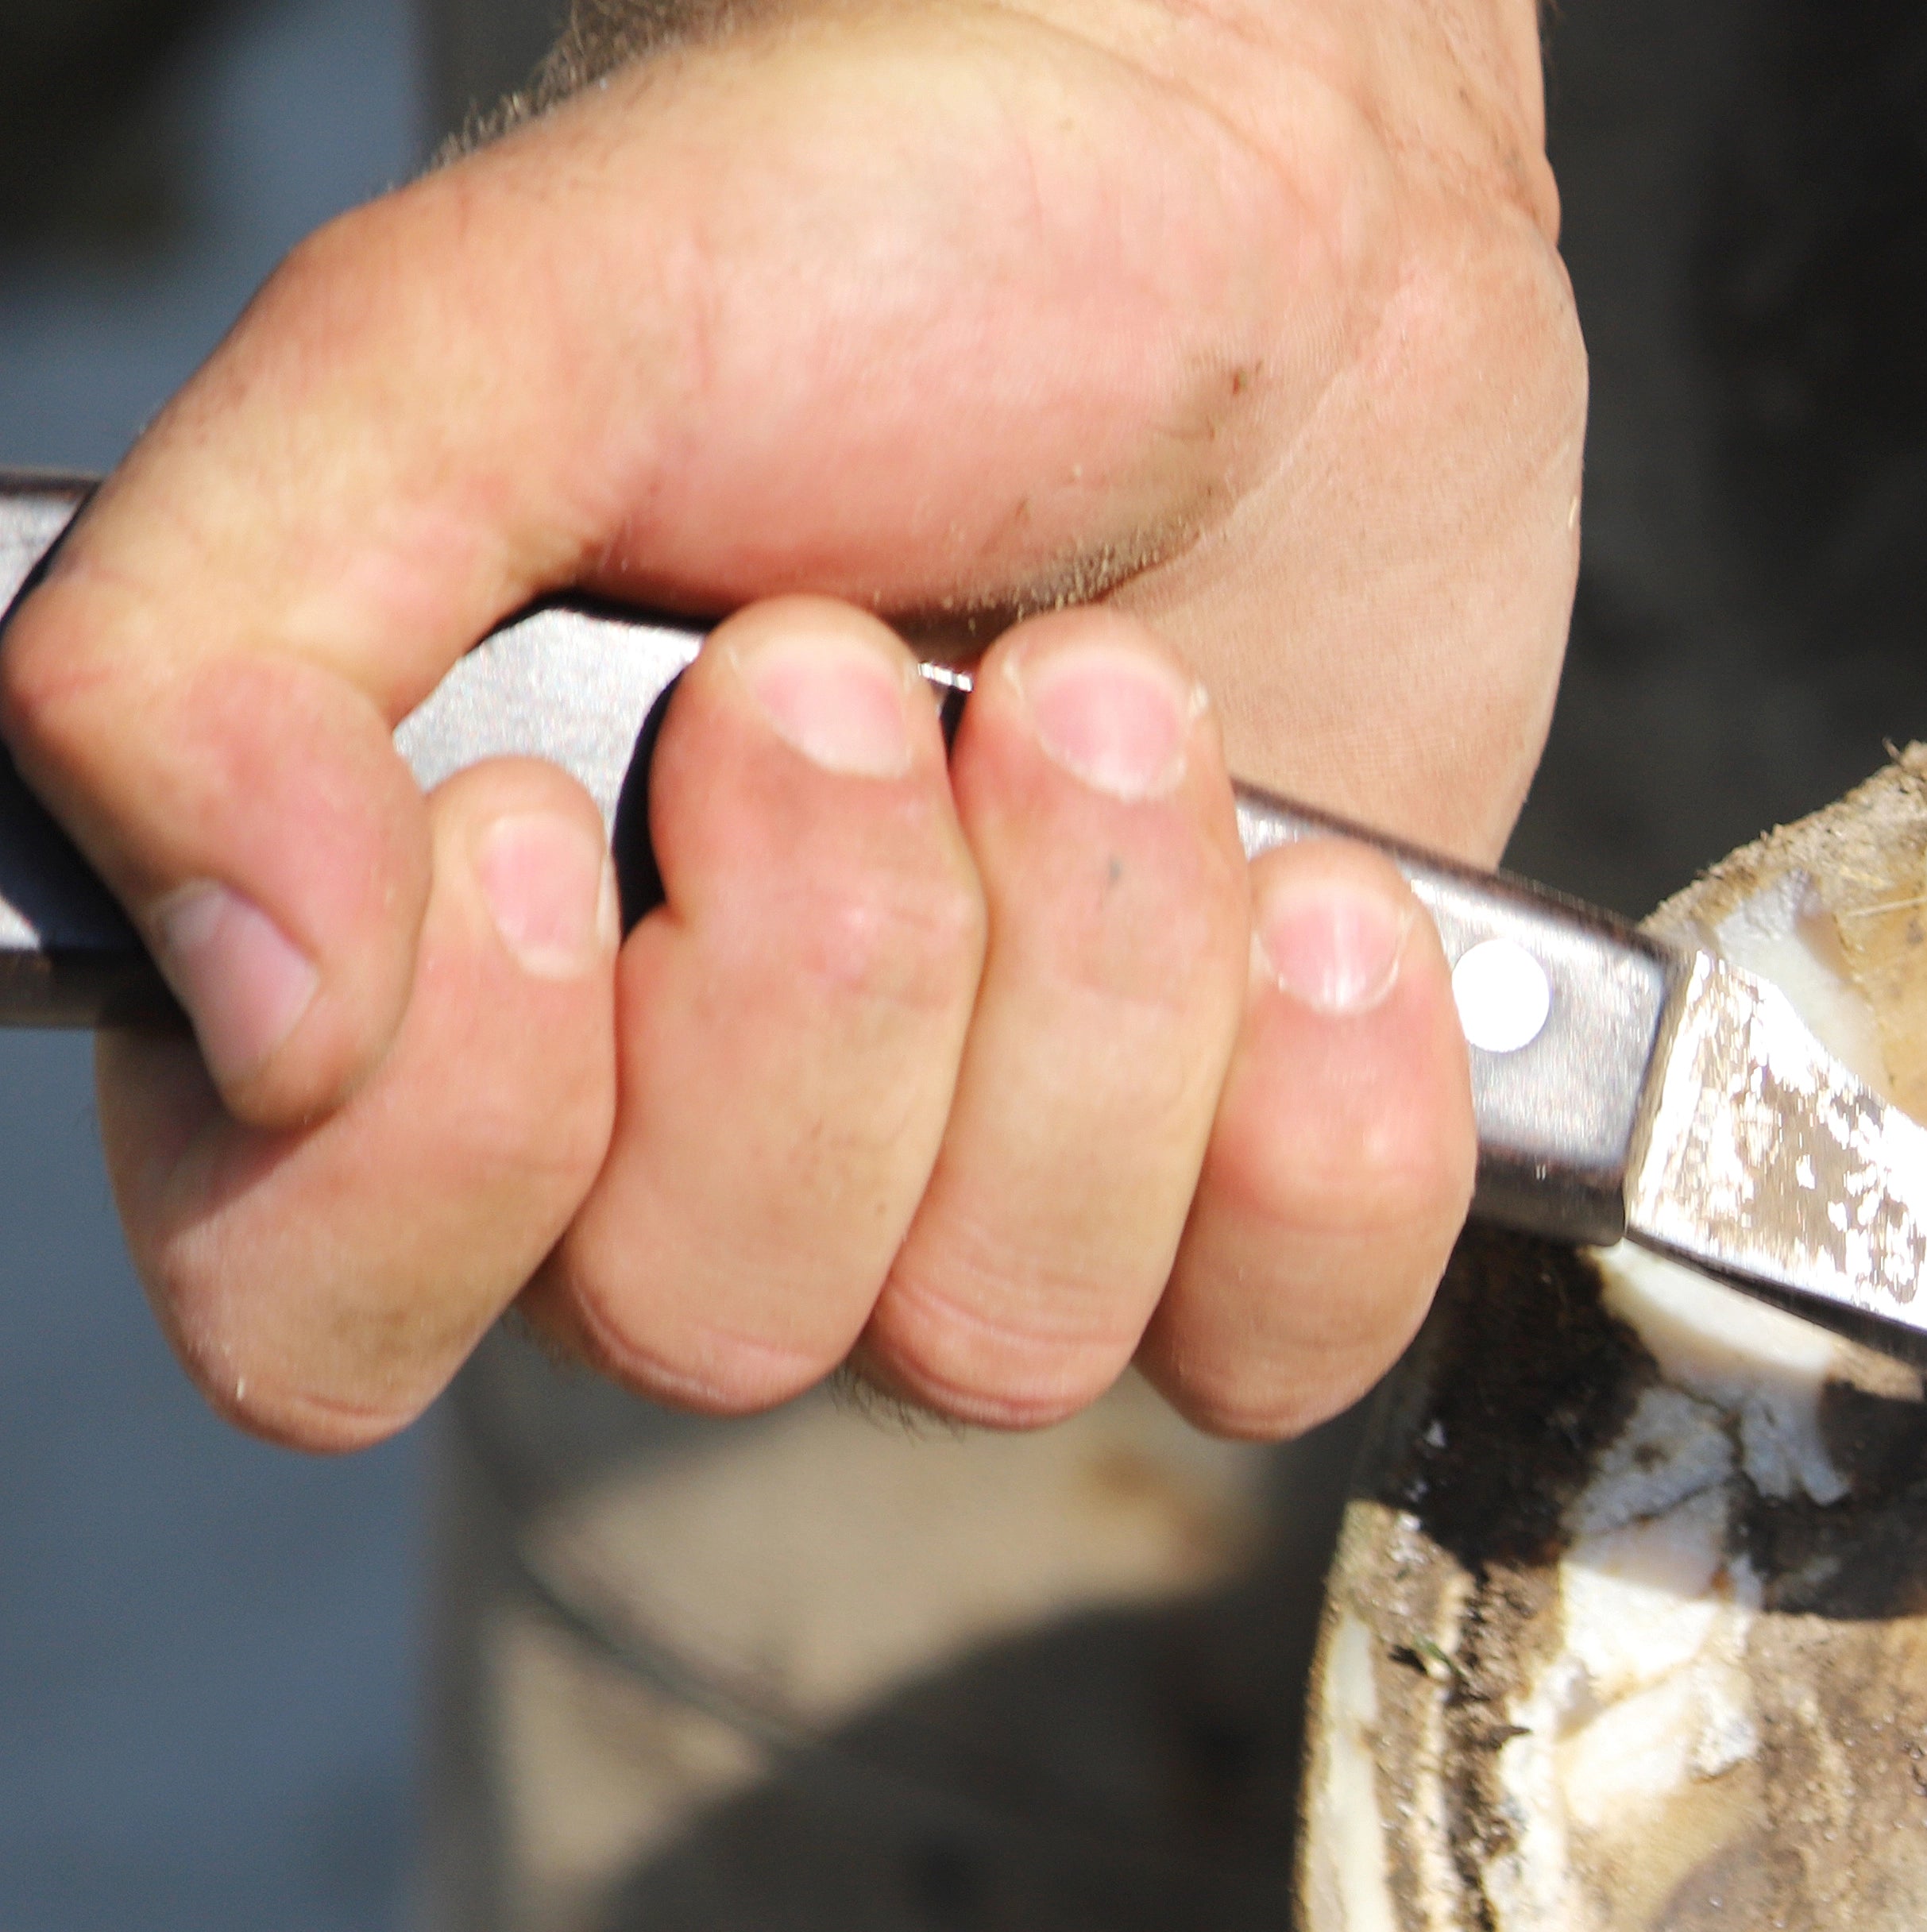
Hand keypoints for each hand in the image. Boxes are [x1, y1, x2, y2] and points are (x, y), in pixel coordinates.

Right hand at [1, 0, 1580, 1448]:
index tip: (545, 809)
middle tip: (862, 666)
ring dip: (1091, 991)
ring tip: (1107, 692)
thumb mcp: (460, 353)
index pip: (321, 1315)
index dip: (461, 1124)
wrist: (1253, 200)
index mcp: (403, 980)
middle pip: (703, 1321)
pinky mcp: (1239, 1197)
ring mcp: (976, 1190)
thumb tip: (248, 1005)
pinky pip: (1273, 1354)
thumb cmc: (845, 246)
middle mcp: (669, 1137)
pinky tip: (1329, 896)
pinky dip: (1324, 1134)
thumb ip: (216, 651)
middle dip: (832, 972)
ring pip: (997, 1337)